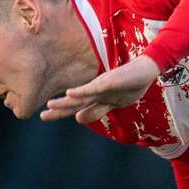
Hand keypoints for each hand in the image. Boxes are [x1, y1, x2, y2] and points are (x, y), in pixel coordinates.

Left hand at [41, 54, 160, 123]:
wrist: (146, 69)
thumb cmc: (131, 85)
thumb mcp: (114, 103)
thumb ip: (96, 111)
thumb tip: (77, 118)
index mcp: (96, 97)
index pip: (75, 106)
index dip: (61, 112)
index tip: (44, 116)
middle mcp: (95, 91)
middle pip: (75, 102)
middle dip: (59, 109)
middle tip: (42, 116)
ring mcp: (102, 85)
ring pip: (82, 96)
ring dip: (67, 101)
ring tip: (51, 105)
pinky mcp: (110, 80)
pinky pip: (95, 87)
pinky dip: (83, 91)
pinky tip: (71, 94)